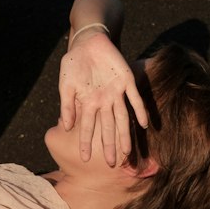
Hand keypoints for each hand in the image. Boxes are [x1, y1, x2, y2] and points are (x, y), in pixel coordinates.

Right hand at [58, 29, 148, 165]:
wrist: (88, 43)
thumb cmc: (74, 64)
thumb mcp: (65, 84)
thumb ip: (66, 105)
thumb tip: (65, 127)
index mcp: (88, 103)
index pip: (87, 127)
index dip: (86, 143)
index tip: (84, 160)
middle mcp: (104, 102)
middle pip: (108, 127)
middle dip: (109, 145)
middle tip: (111, 164)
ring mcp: (116, 93)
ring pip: (122, 118)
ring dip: (125, 134)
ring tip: (127, 152)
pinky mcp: (127, 81)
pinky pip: (134, 98)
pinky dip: (139, 111)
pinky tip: (144, 124)